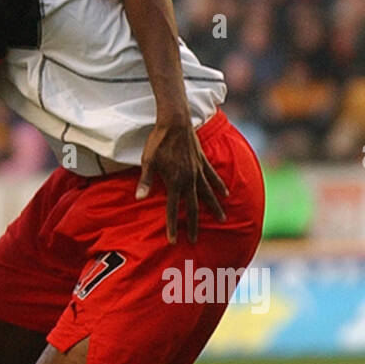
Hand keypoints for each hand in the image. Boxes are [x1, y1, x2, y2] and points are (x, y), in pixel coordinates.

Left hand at [135, 118, 227, 243]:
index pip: (172, 210)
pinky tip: (225, 193)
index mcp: (174, 182)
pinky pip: (213, 176)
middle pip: (193, 207)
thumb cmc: (158, 142)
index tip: (174, 240)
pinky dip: (219, 185)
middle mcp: (189, 179)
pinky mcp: (202, 161)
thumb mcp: (147, 161)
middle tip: (196, 240)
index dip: (173, 226)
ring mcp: (198, 171)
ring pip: (208, 194)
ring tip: (222, 219)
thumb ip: (145, 181)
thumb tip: (139, 198)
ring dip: (214, 208)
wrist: (175, 122)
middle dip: (193, 225)